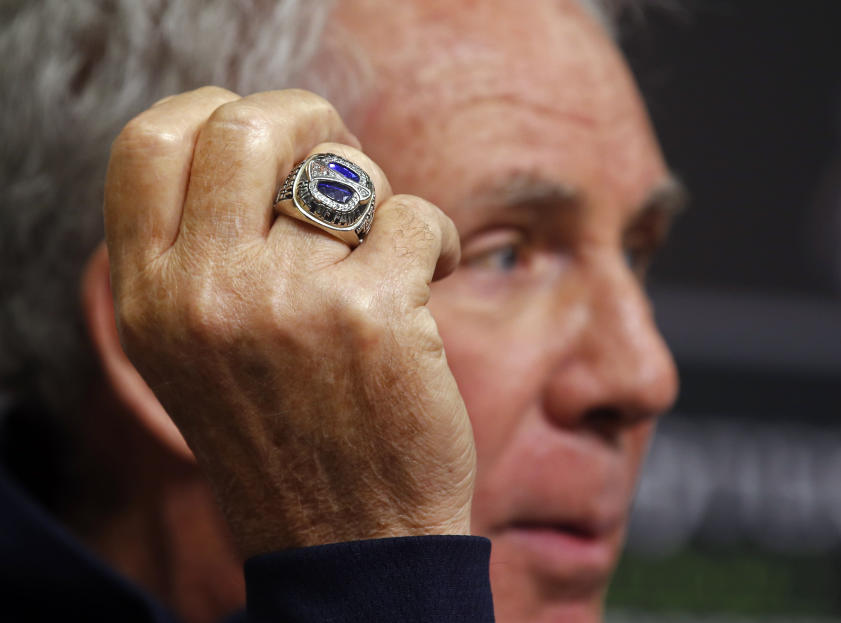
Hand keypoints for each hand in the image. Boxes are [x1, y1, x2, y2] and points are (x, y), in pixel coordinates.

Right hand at [104, 87, 474, 557]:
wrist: (350, 539)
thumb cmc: (286, 436)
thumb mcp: (196, 352)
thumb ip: (203, 253)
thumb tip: (264, 142)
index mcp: (150, 300)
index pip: (148, 145)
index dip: (211, 112)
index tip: (264, 135)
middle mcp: (204, 294)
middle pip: (247, 126)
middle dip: (308, 119)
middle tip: (342, 156)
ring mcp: (286, 302)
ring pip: (346, 173)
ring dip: (380, 202)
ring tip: (388, 255)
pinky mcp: (372, 314)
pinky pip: (415, 217)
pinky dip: (437, 241)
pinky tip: (432, 279)